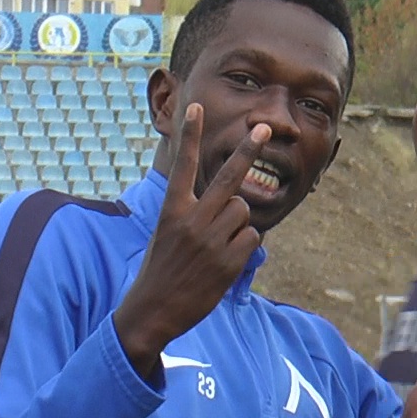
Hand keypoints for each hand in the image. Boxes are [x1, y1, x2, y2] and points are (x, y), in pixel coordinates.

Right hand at [113, 104, 269, 376]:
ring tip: (218, 245)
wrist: (154, 310)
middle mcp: (192, 220)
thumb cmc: (161, 270)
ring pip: (243, 212)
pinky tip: (225, 262)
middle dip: (248, 150)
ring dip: (238, 224)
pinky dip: (244, 247)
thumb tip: (235, 202)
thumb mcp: (167, 234)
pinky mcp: (227, 262)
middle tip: (262, 127)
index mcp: (172, 210)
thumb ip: (195, 214)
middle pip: (229, 178)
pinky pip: (251, 238)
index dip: (192, 135)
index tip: (196, 107)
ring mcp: (211, 241)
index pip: (184, 165)